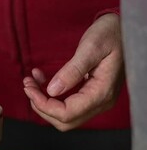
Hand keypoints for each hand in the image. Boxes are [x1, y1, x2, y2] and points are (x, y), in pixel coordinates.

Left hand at [23, 13, 123, 130]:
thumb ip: (73, 70)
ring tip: (30, 81)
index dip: (44, 105)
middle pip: (64, 120)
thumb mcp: (91, 47)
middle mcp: (100, 102)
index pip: (67, 113)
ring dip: (43, 101)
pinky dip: (50, 96)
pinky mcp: (90, 95)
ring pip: (64, 115)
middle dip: (41, 105)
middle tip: (27, 85)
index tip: (29, 88)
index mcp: (102, 92)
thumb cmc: (110, 34)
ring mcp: (96, 100)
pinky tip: (40, 79)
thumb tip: (52, 91)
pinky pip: (66, 104)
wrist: (122, 29)